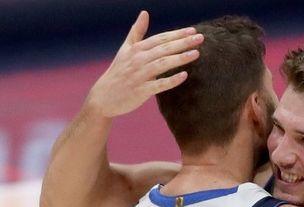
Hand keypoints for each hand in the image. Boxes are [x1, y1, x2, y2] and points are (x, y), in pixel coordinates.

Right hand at [86, 10, 203, 117]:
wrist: (104, 97)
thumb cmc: (118, 72)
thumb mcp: (125, 49)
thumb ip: (137, 31)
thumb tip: (145, 13)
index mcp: (136, 49)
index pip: (160, 39)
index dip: (177, 34)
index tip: (193, 31)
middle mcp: (138, 60)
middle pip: (164, 49)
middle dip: (182, 43)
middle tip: (200, 38)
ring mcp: (139, 75)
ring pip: (162, 64)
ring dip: (180, 58)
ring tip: (196, 53)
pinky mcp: (140, 91)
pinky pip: (158, 85)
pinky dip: (171, 80)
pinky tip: (184, 76)